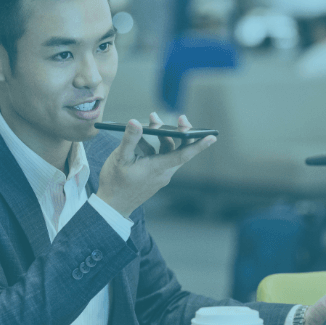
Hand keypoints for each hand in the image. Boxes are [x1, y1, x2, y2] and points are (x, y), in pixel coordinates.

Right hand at [96, 113, 215, 217]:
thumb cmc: (115, 184)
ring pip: (168, 152)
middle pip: (179, 149)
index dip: (199, 145)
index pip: (184, 155)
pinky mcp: (154, 176)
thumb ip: (129, 139)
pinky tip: (139, 141)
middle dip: (181, 132)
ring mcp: (160, 175)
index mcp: (158, 168)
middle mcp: (163, 172)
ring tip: (151, 122)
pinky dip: (153, 146)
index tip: (212, 137)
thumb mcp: (120, 158)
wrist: (112, 206)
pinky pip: (159, 157)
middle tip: (180, 117)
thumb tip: (135, 122)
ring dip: (162, 137)